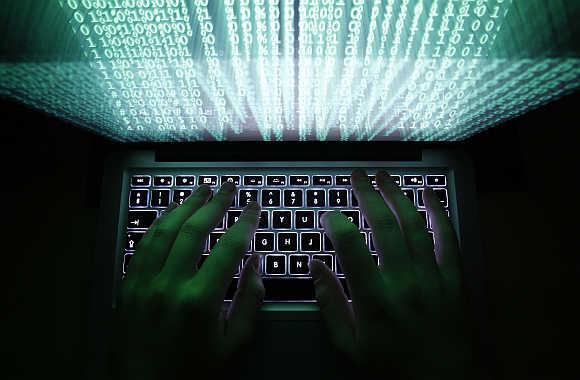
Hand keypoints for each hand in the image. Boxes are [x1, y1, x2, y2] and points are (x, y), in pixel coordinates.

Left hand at [115, 182, 263, 378]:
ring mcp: (143, 283)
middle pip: (194, 230)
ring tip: (201, 191)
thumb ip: (250, 301)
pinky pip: (142, 245)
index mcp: (200, 301)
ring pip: (164, 231)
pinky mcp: (127, 286)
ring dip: (184, 206)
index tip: (254, 207)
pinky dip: (158, 224)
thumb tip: (256, 263)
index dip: (245, 222)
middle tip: (229, 187)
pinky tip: (169, 212)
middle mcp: (169, 285)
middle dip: (215, 203)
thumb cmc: (193, 371)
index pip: (229, 248)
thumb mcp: (233, 343)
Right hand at [311, 169, 473, 377]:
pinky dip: (439, 213)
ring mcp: (432, 278)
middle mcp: (404, 283)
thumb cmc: (390, 364)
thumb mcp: (350, 344)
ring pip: (415, 226)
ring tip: (384, 176)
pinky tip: (429, 194)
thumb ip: (330, 302)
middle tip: (356, 176)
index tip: (328, 214)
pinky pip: (448, 239)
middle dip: (367, 195)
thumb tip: (315, 266)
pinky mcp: (453, 279)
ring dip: (398, 196)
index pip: (351, 249)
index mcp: (374, 300)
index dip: (337, 224)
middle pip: (385, 227)